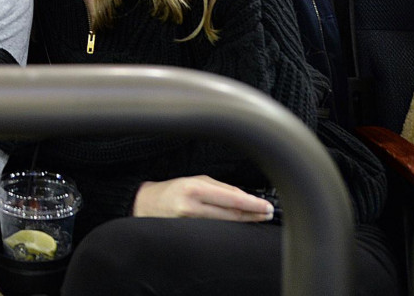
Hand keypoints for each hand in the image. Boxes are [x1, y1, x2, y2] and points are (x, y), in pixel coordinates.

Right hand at [132, 175, 273, 221]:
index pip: (231, 199)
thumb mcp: (195, 181)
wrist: (145, 204)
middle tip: (268, 213)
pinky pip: (214, 231)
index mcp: (195, 189)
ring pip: (225, 225)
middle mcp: (192, 207)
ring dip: (244, 222)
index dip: (252, 205)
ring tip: (259, 218)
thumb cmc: (172, 190)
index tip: (266, 207)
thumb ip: (221, 188)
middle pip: (231, 214)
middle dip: (253, 214)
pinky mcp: (188, 233)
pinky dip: (229, 228)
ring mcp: (189, 223)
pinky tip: (239, 226)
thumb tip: (246, 198)